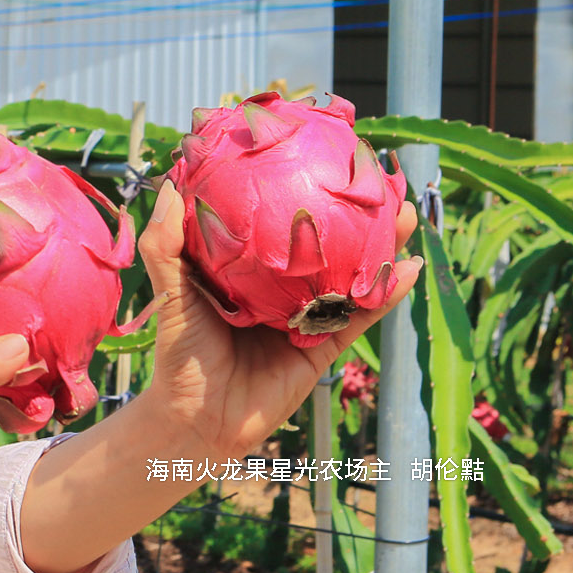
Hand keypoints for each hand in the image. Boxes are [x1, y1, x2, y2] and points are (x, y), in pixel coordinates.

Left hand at [135, 180, 421, 460]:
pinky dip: (385, 295)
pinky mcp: (324, 348)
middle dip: (355, 211)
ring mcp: (306, 317)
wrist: (196, 419)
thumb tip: (171, 185)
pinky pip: (360, 317)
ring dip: (381, 245)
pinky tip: (407, 268)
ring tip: (403, 214)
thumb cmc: (179, 352)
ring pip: (352, 274)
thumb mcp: (169, 289)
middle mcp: (280, 288)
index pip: (279, 220)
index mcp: (247, 269)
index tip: (324, 153)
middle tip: (379, 178)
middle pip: (326, 242)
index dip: (303, 188)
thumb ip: (165, 242)